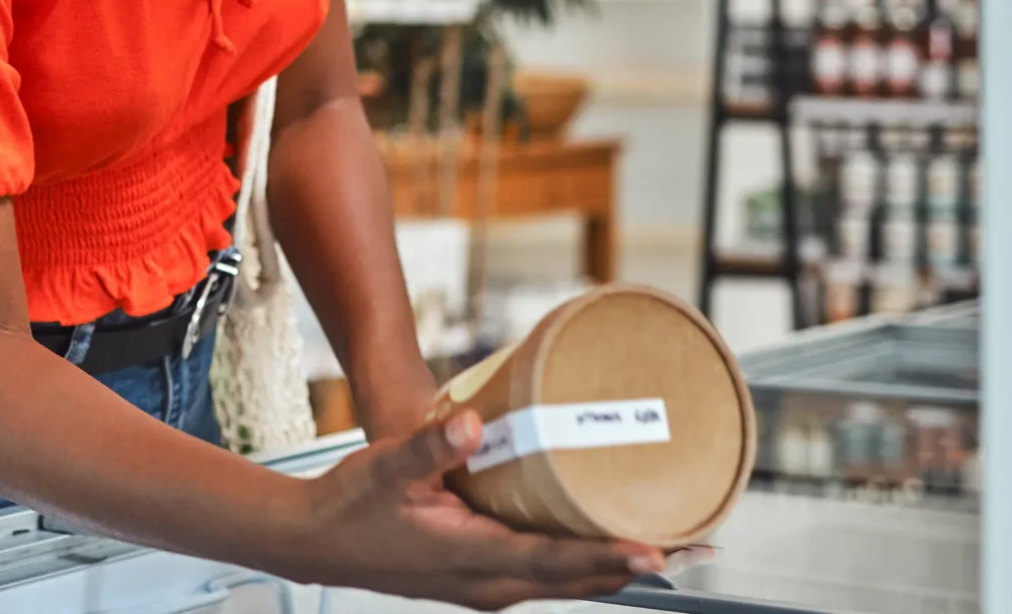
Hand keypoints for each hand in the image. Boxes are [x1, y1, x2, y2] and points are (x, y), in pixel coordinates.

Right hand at [285, 410, 663, 609]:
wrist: (317, 539)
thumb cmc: (352, 505)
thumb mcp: (388, 468)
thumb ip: (430, 446)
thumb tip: (470, 425)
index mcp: (474, 562)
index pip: (557, 564)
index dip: (608, 558)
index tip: (656, 551)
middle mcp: (490, 584)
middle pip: (579, 580)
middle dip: (635, 564)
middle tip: (694, 544)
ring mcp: (487, 586)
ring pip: (567, 581)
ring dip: (615, 565)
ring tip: (668, 545)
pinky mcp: (482, 576)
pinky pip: (548, 574)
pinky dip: (583, 562)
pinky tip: (601, 542)